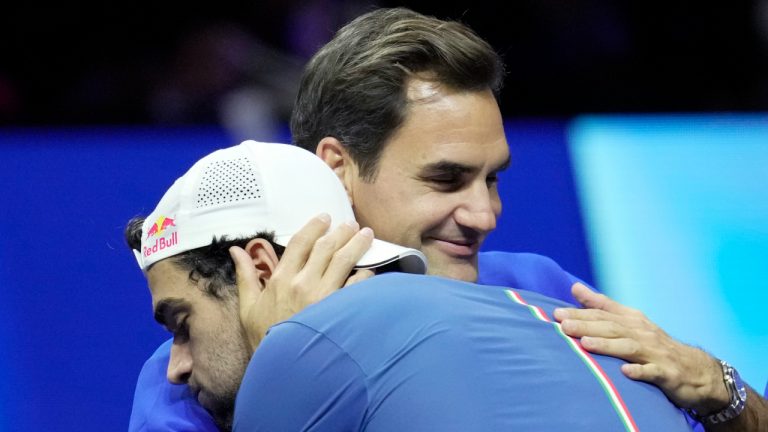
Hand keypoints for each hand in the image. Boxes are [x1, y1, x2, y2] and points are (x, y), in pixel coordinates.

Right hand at [230, 214, 374, 352]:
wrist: (283, 369)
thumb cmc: (264, 339)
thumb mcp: (247, 307)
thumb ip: (245, 276)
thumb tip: (236, 250)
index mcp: (280, 279)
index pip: (299, 243)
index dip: (313, 226)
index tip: (323, 218)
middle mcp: (302, 283)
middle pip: (325, 247)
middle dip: (340, 231)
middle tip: (350, 224)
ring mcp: (323, 296)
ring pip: (343, 260)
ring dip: (356, 244)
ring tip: (366, 235)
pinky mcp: (339, 310)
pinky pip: (358, 285)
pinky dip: (365, 275)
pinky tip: (369, 269)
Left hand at [553, 282, 727, 412]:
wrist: (697, 371)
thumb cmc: (655, 345)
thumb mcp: (631, 322)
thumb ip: (603, 305)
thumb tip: (575, 287)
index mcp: (633, 321)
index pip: (603, 314)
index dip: (580, 312)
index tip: (557, 313)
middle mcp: (643, 333)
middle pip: (611, 327)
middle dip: (586, 325)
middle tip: (563, 325)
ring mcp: (655, 354)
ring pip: (628, 347)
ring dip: (607, 345)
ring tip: (585, 343)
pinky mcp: (667, 374)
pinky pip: (652, 372)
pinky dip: (639, 372)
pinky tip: (625, 373)